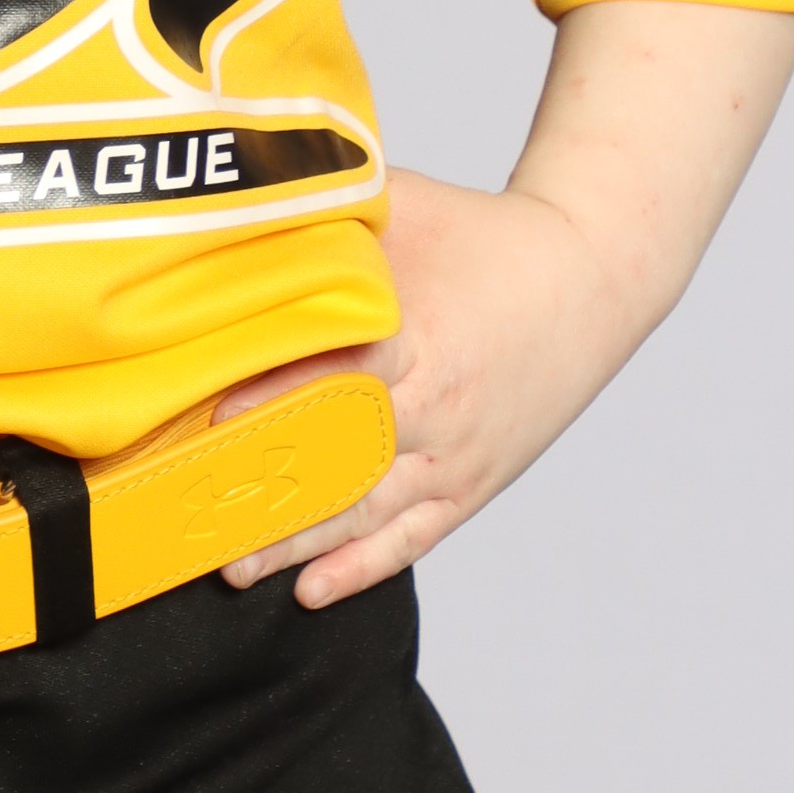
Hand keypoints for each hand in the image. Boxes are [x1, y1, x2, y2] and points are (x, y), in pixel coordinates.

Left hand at [216, 169, 620, 608]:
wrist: (594, 275)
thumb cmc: (486, 233)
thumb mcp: (407, 205)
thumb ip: (330, 212)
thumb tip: (241, 201)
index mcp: (424, 337)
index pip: (342, 375)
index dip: (281, 397)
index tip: (218, 417)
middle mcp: (440, 407)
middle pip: (343, 461)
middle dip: (270, 492)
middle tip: (199, 518)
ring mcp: (458, 453)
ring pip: (369, 513)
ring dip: (300, 544)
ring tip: (235, 566)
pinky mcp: (473, 482)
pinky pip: (412, 536)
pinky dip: (361, 567)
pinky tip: (311, 591)